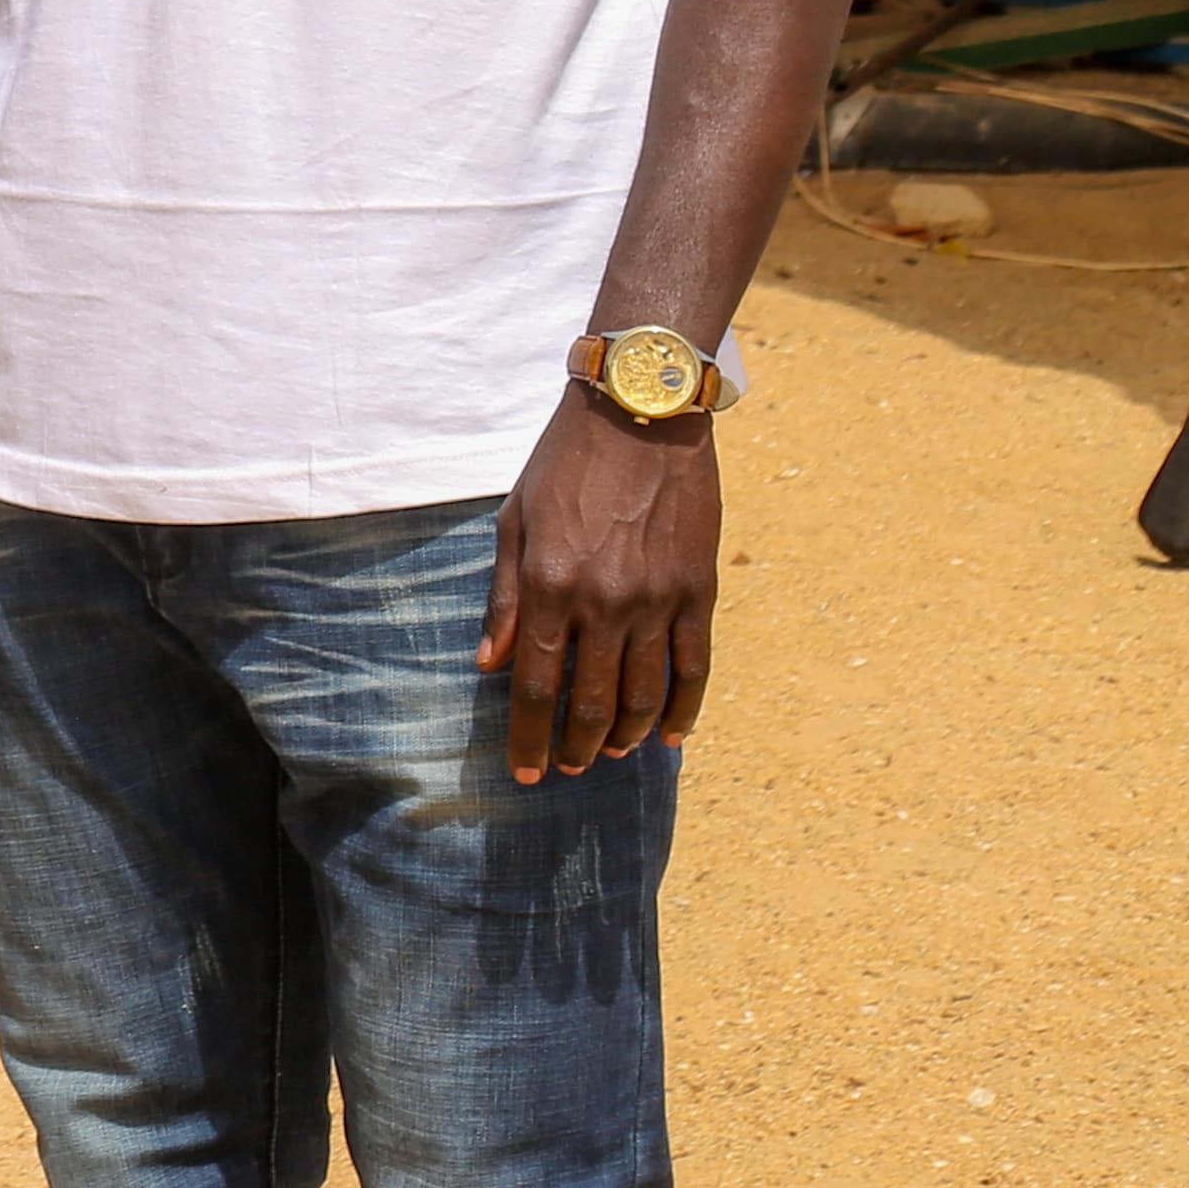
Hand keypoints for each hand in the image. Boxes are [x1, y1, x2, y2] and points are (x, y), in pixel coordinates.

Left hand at [482, 390, 721, 780]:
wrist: (640, 415)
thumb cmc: (564, 464)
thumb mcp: (515, 521)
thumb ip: (503, 598)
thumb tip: (489, 665)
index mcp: (549, 587)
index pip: (535, 686)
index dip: (529, 737)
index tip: (525, 772)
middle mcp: (603, 603)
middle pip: (591, 703)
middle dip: (575, 746)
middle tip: (565, 767)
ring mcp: (657, 600)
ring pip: (646, 695)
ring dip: (627, 736)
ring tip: (610, 754)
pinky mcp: (699, 591)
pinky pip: (695, 668)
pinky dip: (685, 710)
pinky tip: (673, 737)